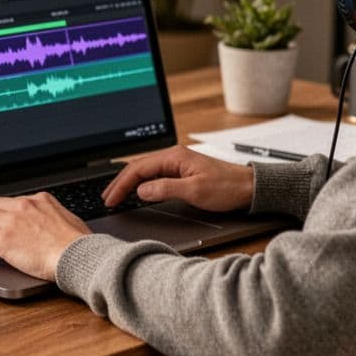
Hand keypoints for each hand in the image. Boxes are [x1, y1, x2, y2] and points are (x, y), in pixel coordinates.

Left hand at [0, 193, 91, 280]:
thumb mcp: (69, 220)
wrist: (78, 255)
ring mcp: (12, 221)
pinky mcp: (3, 239)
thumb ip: (54, 218)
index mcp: (40, 199)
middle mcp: (24, 205)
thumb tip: (52, 225)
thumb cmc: (80, 245)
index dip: (0, 212)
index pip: (12, 202)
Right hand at [103, 146, 254, 212]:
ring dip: (129, 184)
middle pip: (138, 168)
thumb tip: (141, 190)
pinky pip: (155, 176)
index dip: (121, 185)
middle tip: (106, 199)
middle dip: (120, 183)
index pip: (138, 169)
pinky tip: (136, 192)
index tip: (110, 199)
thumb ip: (165, 189)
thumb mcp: (194, 190)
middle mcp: (174, 156)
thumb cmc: (227, 187)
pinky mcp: (182, 172)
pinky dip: (141, 184)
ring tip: (115, 196)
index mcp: (174, 156)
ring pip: (145, 172)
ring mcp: (178, 163)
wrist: (249, 188)